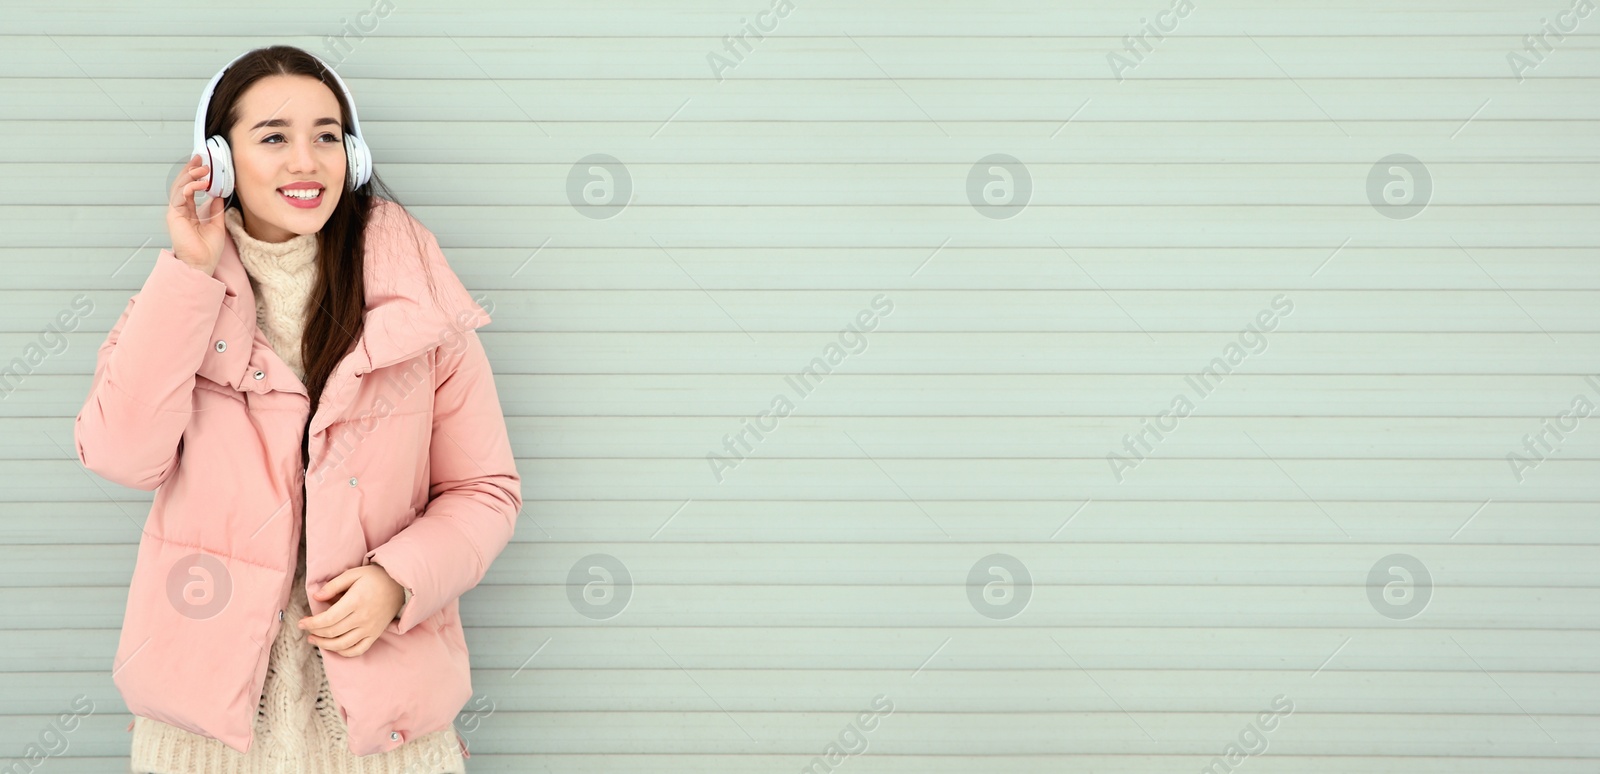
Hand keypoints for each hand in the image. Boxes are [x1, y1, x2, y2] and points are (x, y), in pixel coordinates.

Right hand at [166, 153, 226, 275]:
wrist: (202, 264)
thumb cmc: (208, 250)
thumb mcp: (216, 224)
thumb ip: (215, 209)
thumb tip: (217, 195)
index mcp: (189, 212)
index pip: (190, 189)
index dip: (195, 175)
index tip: (203, 163)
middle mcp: (181, 210)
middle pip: (182, 184)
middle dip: (190, 170)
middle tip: (200, 159)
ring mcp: (176, 212)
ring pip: (179, 187)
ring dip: (190, 175)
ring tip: (203, 168)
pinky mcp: (174, 215)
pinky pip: (180, 196)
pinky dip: (190, 187)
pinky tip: (201, 183)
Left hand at [298, 563, 405, 657]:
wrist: (400, 585)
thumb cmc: (374, 578)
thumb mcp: (353, 574)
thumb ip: (333, 585)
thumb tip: (316, 597)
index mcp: (355, 601)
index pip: (327, 619)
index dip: (311, 623)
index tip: (301, 623)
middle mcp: (362, 618)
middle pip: (332, 632)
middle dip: (315, 632)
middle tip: (306, 629)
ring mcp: (370, 628)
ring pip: (342, 645)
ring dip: (325, 645)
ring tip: (314, 639)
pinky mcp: (375, 634)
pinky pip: (357, 650)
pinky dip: (343, 652)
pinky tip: (334, 647)